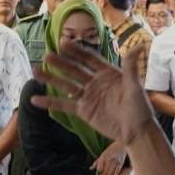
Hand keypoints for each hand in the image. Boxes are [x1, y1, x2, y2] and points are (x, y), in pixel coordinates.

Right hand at [31, 43, 156, 146]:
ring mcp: (88, 96)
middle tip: (47, 55)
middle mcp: (95, 82)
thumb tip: (137, 46)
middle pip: (75, 70)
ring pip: (66, 85)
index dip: (77, 51)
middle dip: (61, 63)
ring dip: (51, 79)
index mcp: (108, 73)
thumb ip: (131, 67)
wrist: (136, 132)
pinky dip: (50, 102)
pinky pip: (64, 105)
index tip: (63, 43)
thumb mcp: (135, 87)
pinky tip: (35, 99)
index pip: (89, 59)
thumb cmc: (139, 108)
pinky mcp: (83, 110)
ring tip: (36, 71)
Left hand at [92, 142, 126, 174]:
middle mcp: (109, 159)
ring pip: (111, 172)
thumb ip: (97, 162)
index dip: (98, 173)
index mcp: (104, 156)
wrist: (122, 144)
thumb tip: (91, 168)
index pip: (99, 167)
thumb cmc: (111, 149)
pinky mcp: (121, 163)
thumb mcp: (103, 154)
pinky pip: (117, 171)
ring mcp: (115, 162)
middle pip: (105, 171)